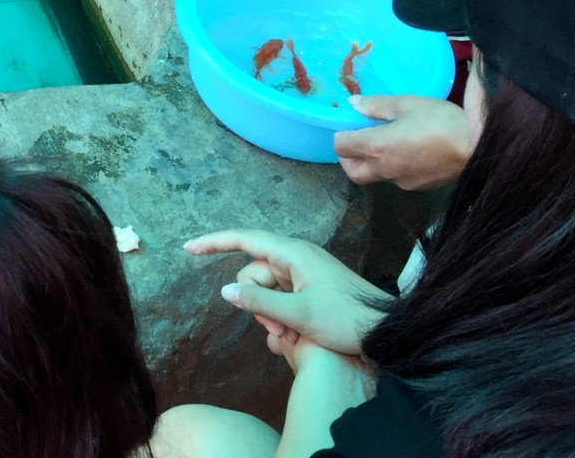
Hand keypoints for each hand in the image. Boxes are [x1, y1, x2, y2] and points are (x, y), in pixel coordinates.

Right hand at [186, 229, 388, 355]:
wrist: (389, 330)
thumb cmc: (346, 318)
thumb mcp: (300, 315)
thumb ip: (260, 302)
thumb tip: (225, 292)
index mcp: (291, 253)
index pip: (242, 240)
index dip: (213, 243)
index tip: (187, 248)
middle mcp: (295, 256)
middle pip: (254, 272)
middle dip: (257, 303)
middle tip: (278, 332)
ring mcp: (304, 271)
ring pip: (267, 288)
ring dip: (271, 314)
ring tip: (292, 337)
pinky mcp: (312, 285)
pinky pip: (283, 295)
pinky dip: (283, 314)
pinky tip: (297, 334)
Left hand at [333, 95, 471, 188]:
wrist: (478, 147)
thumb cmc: (440, 121)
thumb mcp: (406, 104)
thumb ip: (376, 105)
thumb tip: (353, 103)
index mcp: (375, 148)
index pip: (341, 147)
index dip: (342, 134)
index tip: (351, 124)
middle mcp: (384, 170)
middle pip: (353, 172)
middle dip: (349, 158)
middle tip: (359, 140)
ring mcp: (402, 182)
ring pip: (376, 177)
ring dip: (373, 162)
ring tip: (389, 142)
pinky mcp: (420, 187)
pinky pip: (398, 179)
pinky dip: (395, 167)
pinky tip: (410, 152)